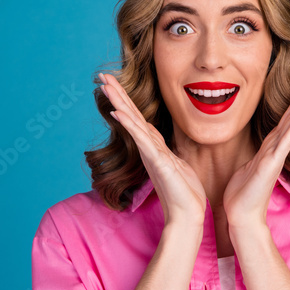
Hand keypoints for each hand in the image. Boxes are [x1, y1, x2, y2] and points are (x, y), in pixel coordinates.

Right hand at [98, 72, 206, 227]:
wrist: (187, 214)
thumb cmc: (185, 193)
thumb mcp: (178, 164)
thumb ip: (167, 152)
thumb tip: (162, 143)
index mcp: (154, 147)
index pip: (138, 119)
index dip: (126, 100)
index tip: (115, 83)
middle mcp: (149, 148)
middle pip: (130, 115)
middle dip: (117, 94)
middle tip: (102, 75)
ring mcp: (151, 154)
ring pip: (132, 123)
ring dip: (119, 102)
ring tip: (105, 85)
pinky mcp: (156, 162)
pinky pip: (141, 139)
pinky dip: (129, 124)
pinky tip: (117, 111)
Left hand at [223, 74, 289, 229]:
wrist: (242, 216)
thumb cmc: (242, 195)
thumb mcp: (247, 168)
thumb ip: (256, 157)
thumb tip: (258, 153)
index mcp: (270, 147)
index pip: (286, 118)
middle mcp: (276, 148)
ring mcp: (276, 155)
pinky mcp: (272, 163)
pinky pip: (285, 140)